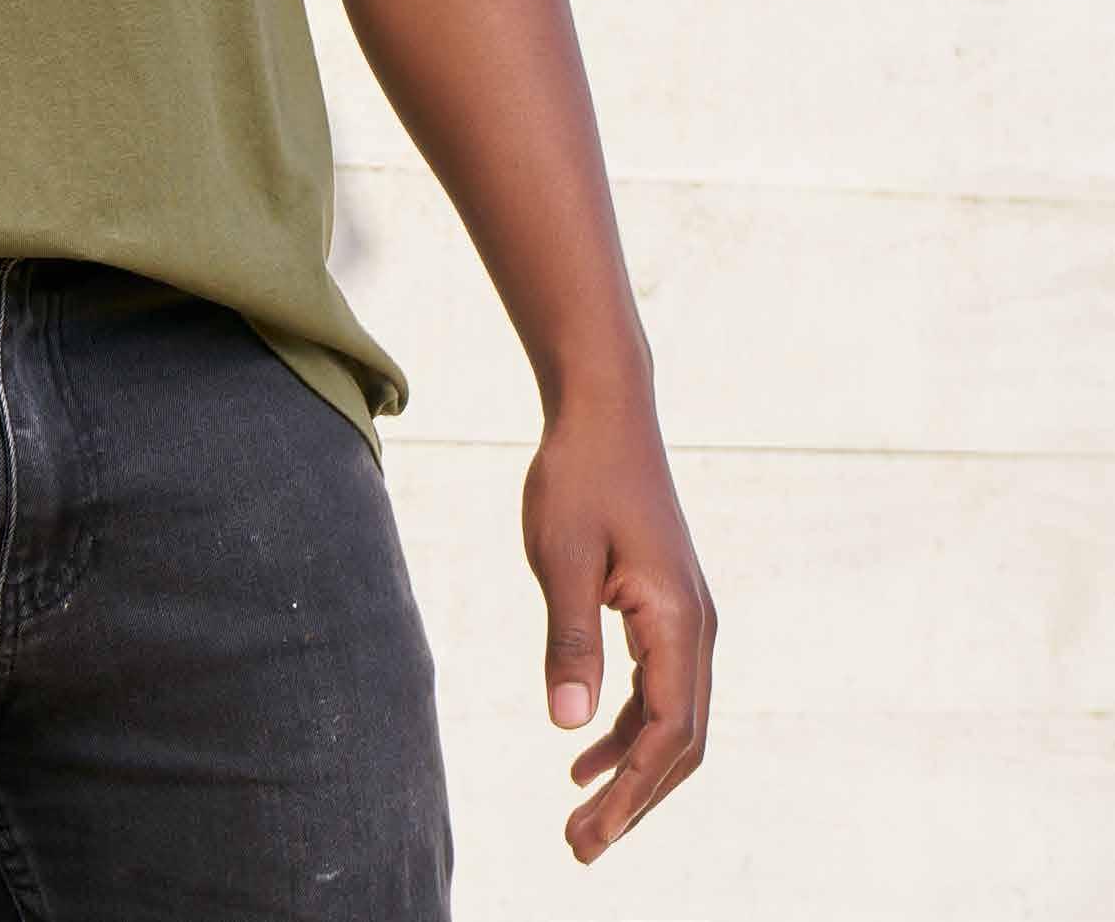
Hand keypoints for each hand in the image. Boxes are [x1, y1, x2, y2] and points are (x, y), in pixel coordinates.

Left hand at [521, 400, 715, 862]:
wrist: (604, 411)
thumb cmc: (578, 476)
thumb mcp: (560, 558)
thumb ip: (568, 641)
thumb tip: (567, 727)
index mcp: (679, 624)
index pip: (663, 738)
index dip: (627, 797)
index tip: (582, 836)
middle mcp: (698, 630)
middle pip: (679, 745)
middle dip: (634, 802)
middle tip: (579, 847)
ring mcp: (687, 620)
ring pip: (671, 721)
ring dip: (630, 771)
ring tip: (578, 813)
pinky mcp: (667, 608)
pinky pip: (657, 689)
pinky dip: (626, 729)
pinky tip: (583, 750)